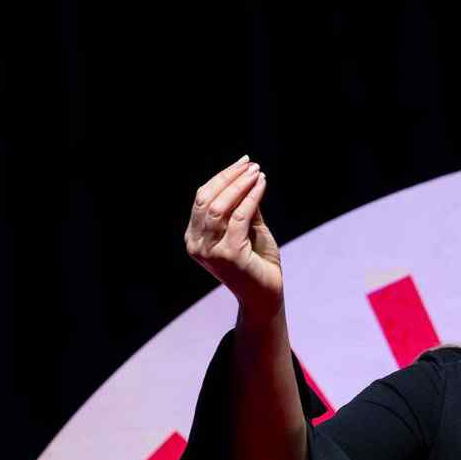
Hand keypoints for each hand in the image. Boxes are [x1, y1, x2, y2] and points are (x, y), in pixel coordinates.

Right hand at [185, 154, 282, 321]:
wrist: (265, 296)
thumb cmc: (257, 263)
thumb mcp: (248, 229)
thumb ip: (243, 206)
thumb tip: (245, 175)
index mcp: (194, 238)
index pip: (202, 199)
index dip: (221, 177)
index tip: (242, 163)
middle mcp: (197, 245)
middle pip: (208, 199)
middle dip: (230, 177)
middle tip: (251, 165)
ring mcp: (211, 251)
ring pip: (221, 206)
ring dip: (240, 185)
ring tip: (257, 172)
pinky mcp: (230, 255)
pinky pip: (240, 217)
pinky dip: (251, 197)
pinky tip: (262, 185)